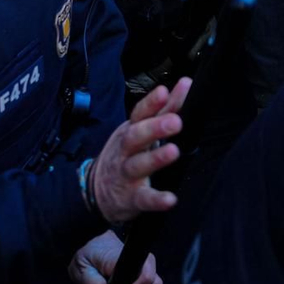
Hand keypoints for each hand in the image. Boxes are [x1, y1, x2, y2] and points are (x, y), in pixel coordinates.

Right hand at [89, 77, 191, 223]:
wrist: (97, 191)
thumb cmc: (126, 153)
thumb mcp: (140, 129)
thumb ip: (165, 108)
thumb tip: (186, 83)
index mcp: (131, 131)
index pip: (139, 114)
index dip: (151, 103)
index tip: (164, 91)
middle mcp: (126, 151)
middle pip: (136, 137)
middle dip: (154, 128)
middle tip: (176, 122)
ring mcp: (127, 174)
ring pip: (138, 165)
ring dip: (155, 159)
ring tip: (173, 151)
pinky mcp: (132, 198)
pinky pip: (144, 199)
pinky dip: (157, 200)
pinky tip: (171, 199)